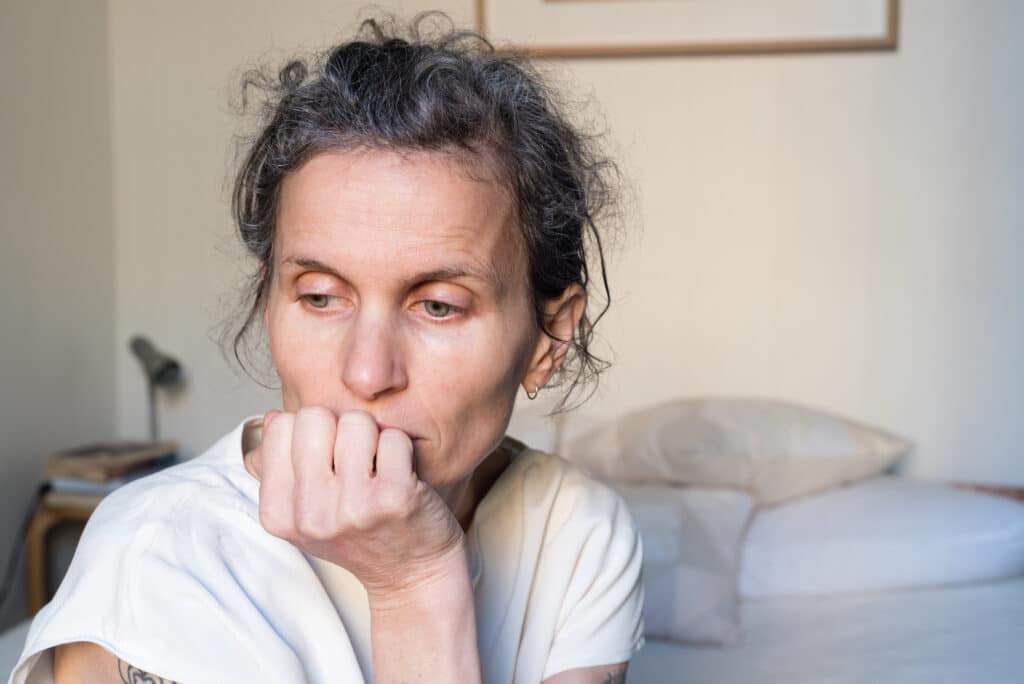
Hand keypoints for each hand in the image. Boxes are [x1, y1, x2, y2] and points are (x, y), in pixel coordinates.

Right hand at [246, 406, 465, 600]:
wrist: (412, 575)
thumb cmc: (360, 536)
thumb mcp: (306, 513)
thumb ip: (280, 468)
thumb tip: (272, 417)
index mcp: (278, 514)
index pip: (280, 426)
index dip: (311, 434)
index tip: (328, 462)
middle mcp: (310, 514)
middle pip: (314, 417)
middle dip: (339, 427)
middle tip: (356, 461)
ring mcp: (352, 507)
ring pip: (356, 422)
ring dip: (374, 437)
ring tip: (379, 470)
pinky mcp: (394, 499)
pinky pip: (393, 437)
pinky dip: (402, 449)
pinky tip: (403, 477)